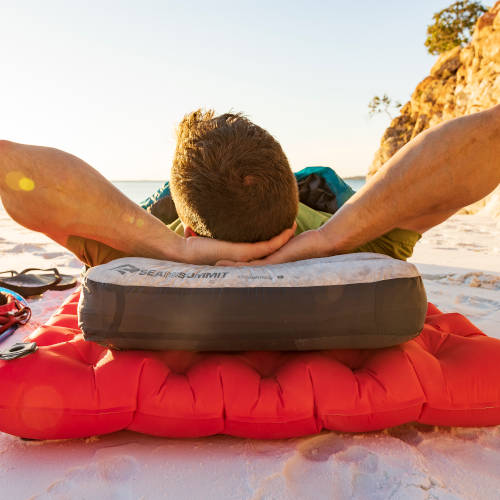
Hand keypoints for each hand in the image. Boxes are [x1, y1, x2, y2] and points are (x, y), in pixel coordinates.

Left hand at [182, 223, 296, 264]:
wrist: (184, 253)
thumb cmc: (190, 247)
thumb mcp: (201, 238)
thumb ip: (201, 232)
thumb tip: (191, 225)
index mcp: (236, 258)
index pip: (258, 252)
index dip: (270, 244)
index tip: (278, 232)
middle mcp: (243, 261)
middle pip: (269, 253)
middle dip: (282, 243)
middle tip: (292, 231)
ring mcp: (245, 258)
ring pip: (272, 249)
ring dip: (285, 239)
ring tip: (294, 229)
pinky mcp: (243, 252)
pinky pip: (267, 245)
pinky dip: (279, 238)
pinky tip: (289, 230)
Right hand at [216, 228, 332, 265]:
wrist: (324, 244)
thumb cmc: (309, 242)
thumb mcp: (289, 241)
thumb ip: (279, 239)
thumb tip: (275, 231)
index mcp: (272, 263)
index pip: (250, 266)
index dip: (235, 266)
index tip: (220, 263)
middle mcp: (271, 268)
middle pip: (245, 271)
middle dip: (229, 270)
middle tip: (212, 269)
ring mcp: (273, 266)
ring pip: (246, 270)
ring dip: (230, 269)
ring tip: (214, 266)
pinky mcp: (276, 262)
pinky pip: (254, 265)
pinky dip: (240, 266)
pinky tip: (227, 265)